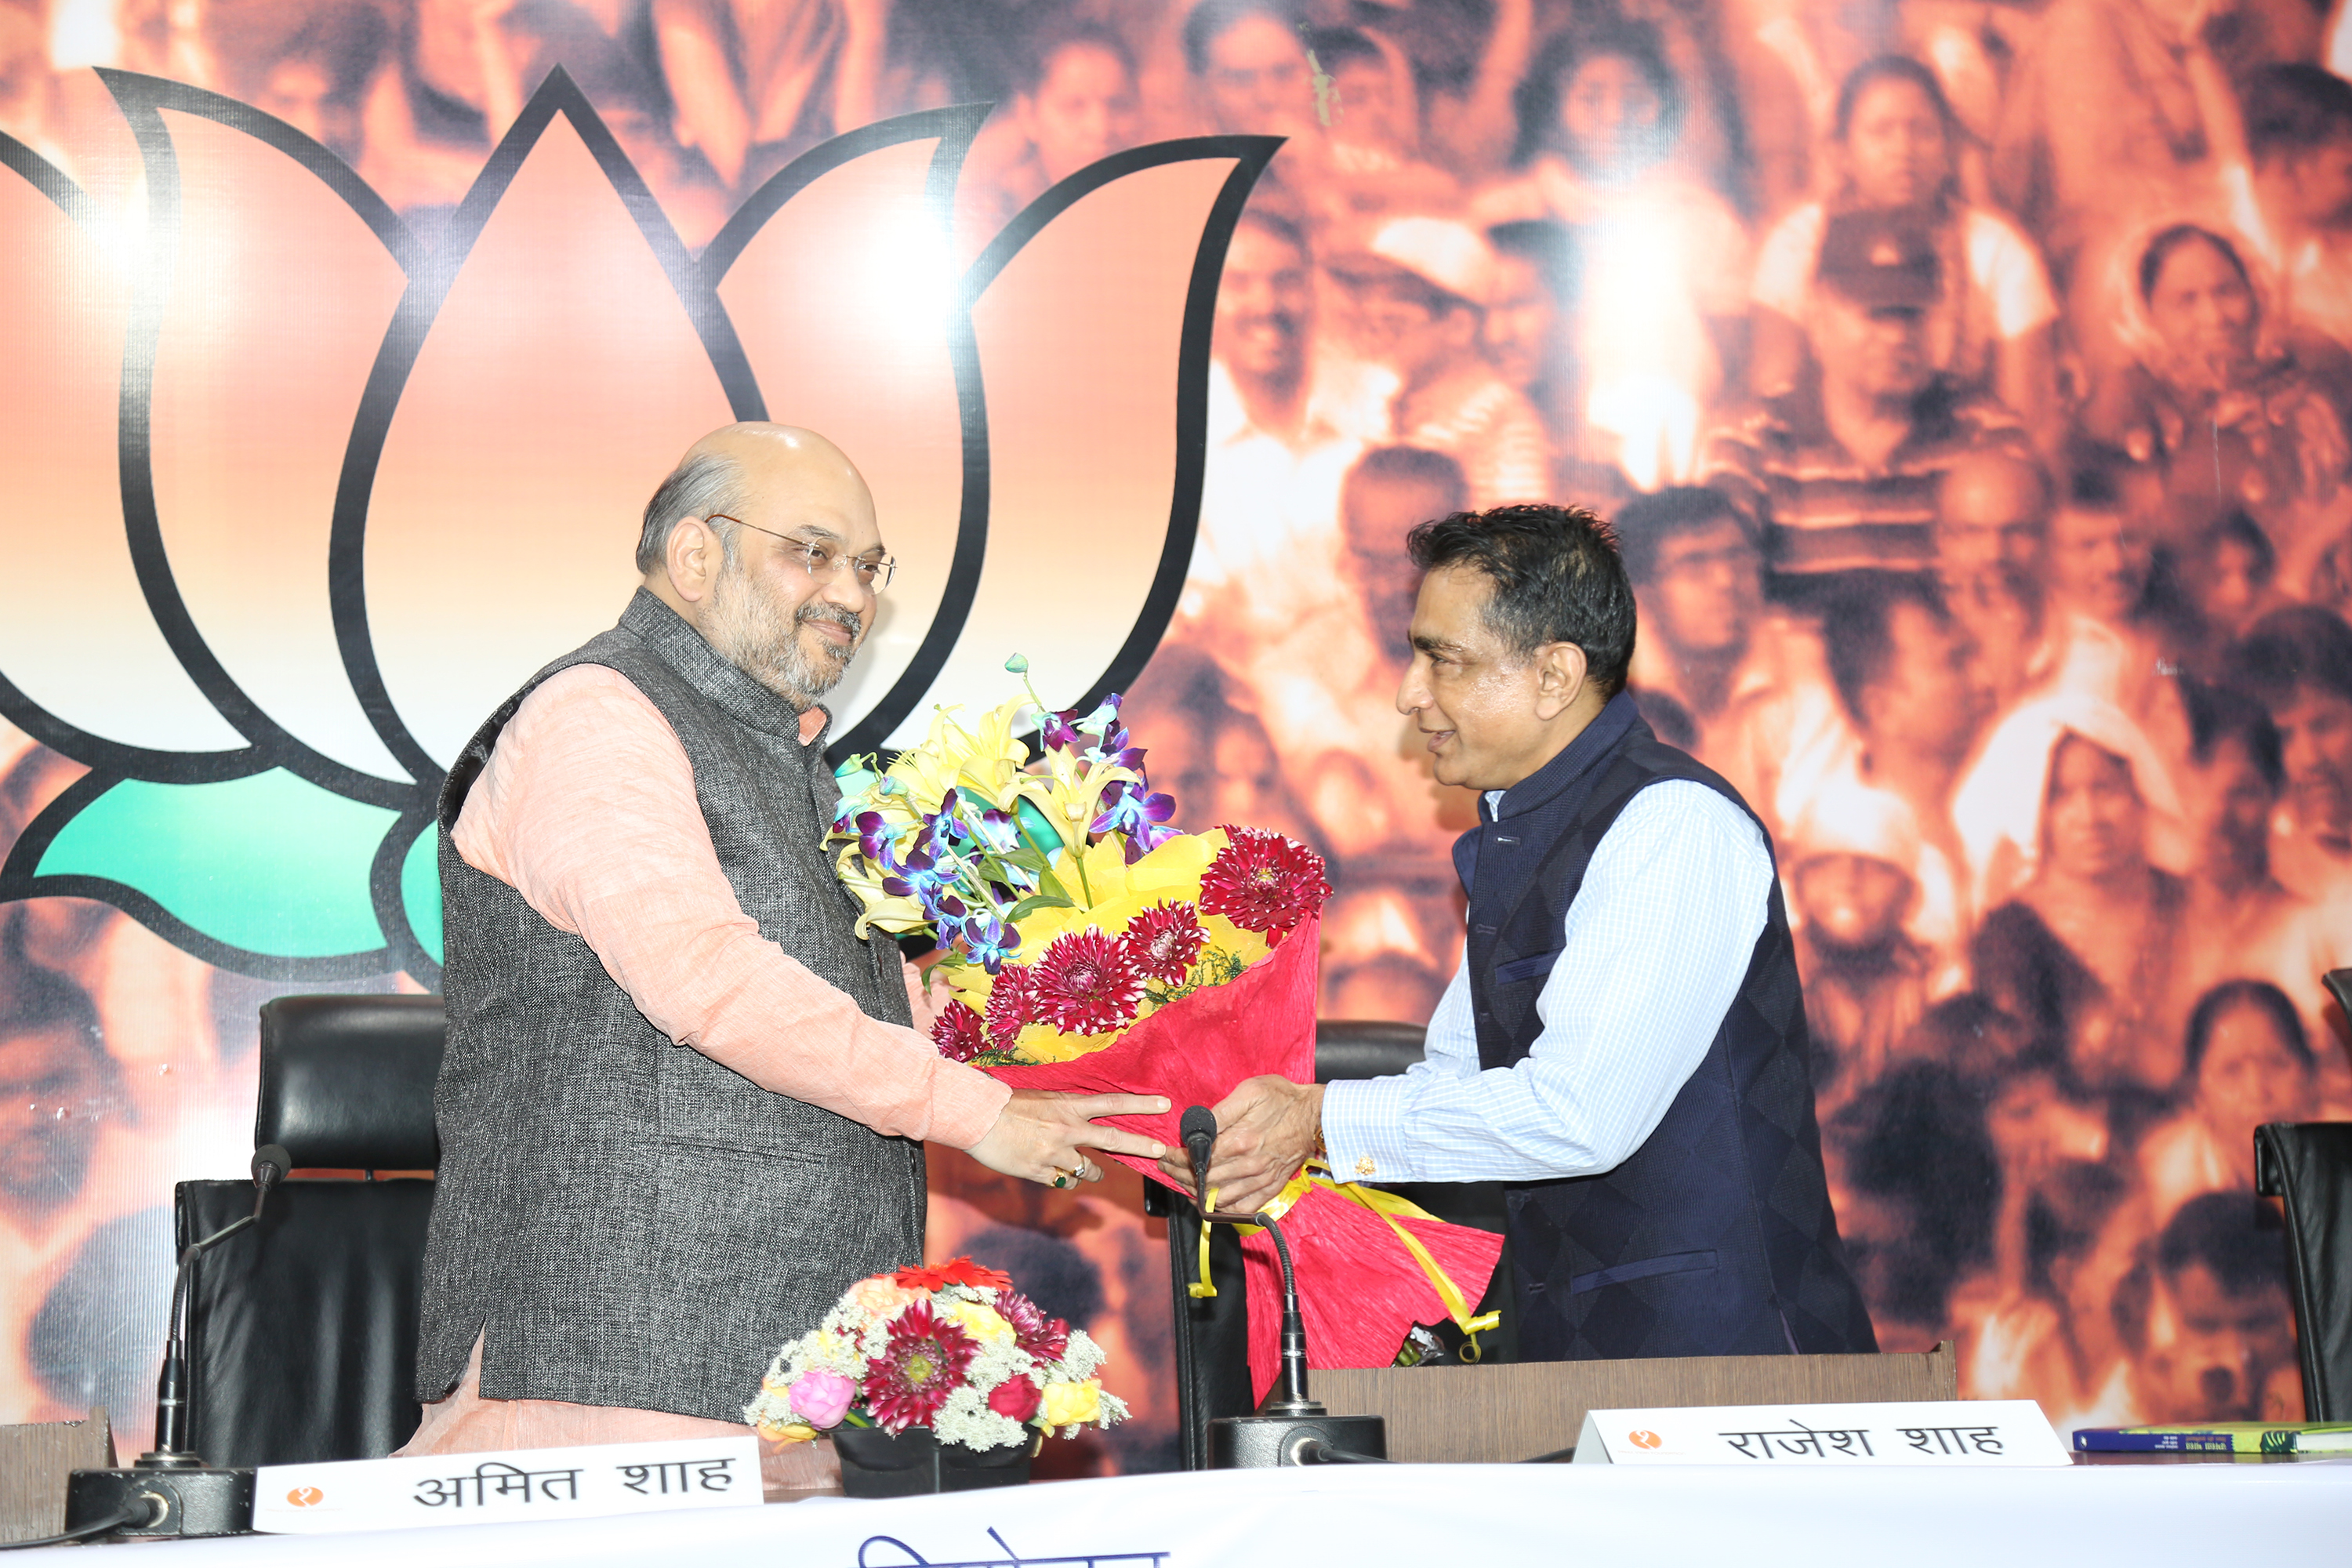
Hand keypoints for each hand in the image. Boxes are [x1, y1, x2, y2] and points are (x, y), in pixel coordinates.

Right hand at [966, 1090, 1168, 1187]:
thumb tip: (1087, 1119)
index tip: (1165, 1103)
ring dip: (1094, 1171)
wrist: (978, 1118)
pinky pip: (1063, 1182)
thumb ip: (1067, 1110)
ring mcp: (1055, 1152)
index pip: (1113, 1103)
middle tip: (1160, 1149)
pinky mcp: (1040, 1171)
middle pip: (1113, 1138)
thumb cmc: (1008, 1105)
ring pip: (1089, 1170)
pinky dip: (1063, 1179)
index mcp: (1068, 1105)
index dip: (1141, 1104)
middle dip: (1140, 1144)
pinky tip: (1053, 1171)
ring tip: (1091, 1169)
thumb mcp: (1043, 1099)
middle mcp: (1067, 1128)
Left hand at [1155, 1076, 1324, 1216]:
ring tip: (1182, 1184)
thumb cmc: (1283, 1099)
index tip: (1166, 1155)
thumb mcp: (1249, 1092)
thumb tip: (1196, 1128)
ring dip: (1196, 1193)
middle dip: (1180, 1176)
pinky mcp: (1271, 1187)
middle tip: (1166, 1169)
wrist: (1317, 1115)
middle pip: (1205, 1180)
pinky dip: (1223, 1210)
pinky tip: (1211, 1202)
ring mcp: (1261, 1179)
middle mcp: (1249, 1165)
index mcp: (1241, 1141)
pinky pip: (1243, 1209)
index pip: (1199, 1158)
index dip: (1178, 1158)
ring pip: (1220, 1198)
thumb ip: (1220, 1112)